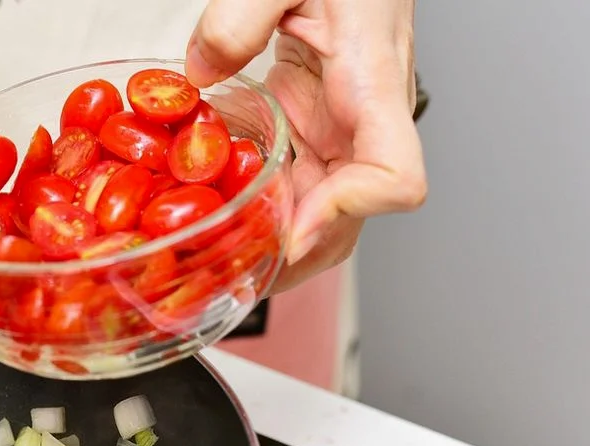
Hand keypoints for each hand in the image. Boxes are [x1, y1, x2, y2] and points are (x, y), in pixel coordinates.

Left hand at [184, 0, 426, 292]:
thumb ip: (240, 17)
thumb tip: (197, 73)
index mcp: (372, 85)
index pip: (395, 178)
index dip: (346, 214)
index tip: (292, 229)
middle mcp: (363, 122)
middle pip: (348, 221)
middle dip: (291, 256)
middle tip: (225, 273)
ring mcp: (339, 131)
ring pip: (315, 214)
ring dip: (267, 242)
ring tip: (209, 261)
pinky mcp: (312, 127)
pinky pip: (289, 183)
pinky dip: (253, 206)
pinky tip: (209, 212)